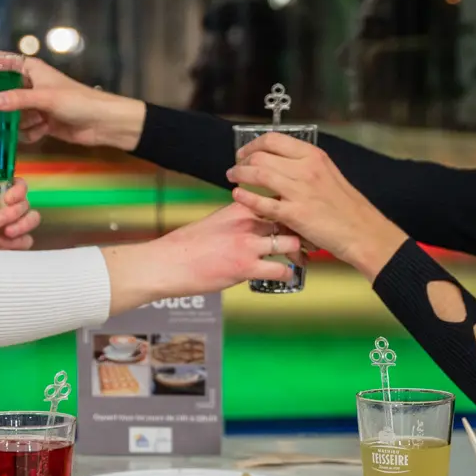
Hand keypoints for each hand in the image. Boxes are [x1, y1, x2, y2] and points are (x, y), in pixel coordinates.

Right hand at [0, 58, 144, 150]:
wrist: (103, 123)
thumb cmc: (79, 101)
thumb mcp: (46, 98)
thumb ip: (18, 100)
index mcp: (32, 70)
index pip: (3, 61)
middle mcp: (32, 85)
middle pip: (4, 91)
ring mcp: (36, 104)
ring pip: (13, 113)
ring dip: (17, 123)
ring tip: (27, 124)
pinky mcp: (42, 122)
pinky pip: (24, 128)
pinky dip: (29, 133)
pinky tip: (40, 133)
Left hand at [0, 183, 38, 250]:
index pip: (10, 186)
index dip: (16, 187)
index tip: (8, 197)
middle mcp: (1, 213)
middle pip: (24, 202)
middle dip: (14, 210)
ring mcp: (8, 231)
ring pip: (32, 218)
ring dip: (23, 223)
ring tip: (5, 233)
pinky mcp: (12, 249)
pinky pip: (28, 240)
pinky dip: (20, 241)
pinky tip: (3, 246)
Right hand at [103, 204, 288, 312]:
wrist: (168, 263)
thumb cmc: (188, 244)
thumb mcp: (216, 221)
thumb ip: (238, 218)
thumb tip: (254, 221)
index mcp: (239, 206)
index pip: (277, 199)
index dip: (292, 207)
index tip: (299, 216)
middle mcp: (247, 222)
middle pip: (289, 218)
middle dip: (302, 230)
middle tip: (308, 239)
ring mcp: (247, 244)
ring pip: (291, 242)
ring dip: (299, 253)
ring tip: (300, 259)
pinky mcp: (245, 267)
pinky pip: (280, 270)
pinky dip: (287, 274)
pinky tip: (286, 276)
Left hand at [226, 132, 408, 279]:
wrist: (362, 230)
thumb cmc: (346, 206)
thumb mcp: (327, 174)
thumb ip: (303, 166)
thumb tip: (277, 162)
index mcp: (313, 155)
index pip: (273, 140)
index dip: (252, 145)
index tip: (245, 153)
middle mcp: (305, 168)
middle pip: (261, 155)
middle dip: (242, 161)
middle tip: (235, 168)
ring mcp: (299, 191)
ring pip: (258, 174)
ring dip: (239, 175)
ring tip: (233, 179)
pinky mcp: (295, 214)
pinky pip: (262, 203)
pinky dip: (246, 197)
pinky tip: (238, 196)